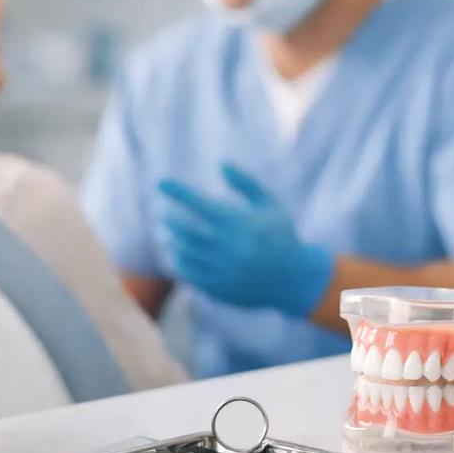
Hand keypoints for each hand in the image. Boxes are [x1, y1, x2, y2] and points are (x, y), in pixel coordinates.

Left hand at [157, 163, 334, 315]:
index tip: (160, 183)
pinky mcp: (219, 288)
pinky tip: (177, 254)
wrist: (292, 279)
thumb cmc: (280, 235)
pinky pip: (189, 274)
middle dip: (171, 219)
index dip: (177, 191)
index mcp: (238, 223)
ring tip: (167, 232)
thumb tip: (221, 164)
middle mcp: (226, 247)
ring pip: (184, 252)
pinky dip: (179, 262)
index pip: (198, 203)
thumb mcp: (269, 205)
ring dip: (172, 240)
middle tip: (164, 213)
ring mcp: (221, 269)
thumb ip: (246, 183)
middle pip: (185, 229)